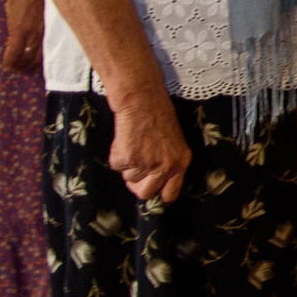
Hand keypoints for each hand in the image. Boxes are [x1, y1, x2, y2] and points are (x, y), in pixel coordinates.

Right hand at [3, 0, 45, 73]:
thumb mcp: (39, 12)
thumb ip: (36, 22)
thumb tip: (29, 25)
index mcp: (46, 30)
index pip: (44, 52)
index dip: (37, 61)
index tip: (32, 65)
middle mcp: (40, 34)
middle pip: (35, 58)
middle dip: (27, 66)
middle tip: (19, 70)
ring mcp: (30, 34)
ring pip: (24, 57)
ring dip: (17, 65)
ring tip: (12, 69)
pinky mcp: (19, 31)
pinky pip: (14, 52)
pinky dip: (9, 61)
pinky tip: (6, 65)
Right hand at [108, 90, 191, 204]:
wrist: (143, 101)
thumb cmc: (159, 116)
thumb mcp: (175, 143)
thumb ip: (169, 163)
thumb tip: (156, 181)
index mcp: (181, 163)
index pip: (170, 194)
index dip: (158, 195)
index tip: (151, 191)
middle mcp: (165, 167)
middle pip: (145, 193)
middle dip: (137, 185)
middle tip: (134, 170)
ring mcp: (146, 164)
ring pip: (128, 179)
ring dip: (127, 166)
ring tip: (133, 145)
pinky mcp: (127, 158)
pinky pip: (116, 166)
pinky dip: (116, 155)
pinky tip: (124, 140)